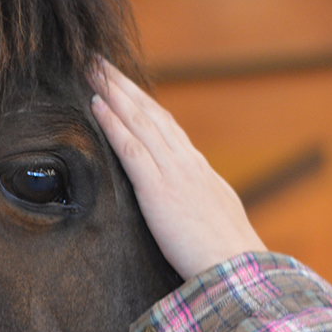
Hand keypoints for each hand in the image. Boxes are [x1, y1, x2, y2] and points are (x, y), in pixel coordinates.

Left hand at [90, 61, 265, 279]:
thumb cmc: (226, 256)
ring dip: (114, 92)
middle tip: (99, 61)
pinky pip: (131, 149)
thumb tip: (184, 202)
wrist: (239, 271)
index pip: (167, 128)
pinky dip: (113, 124)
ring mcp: (173, 173)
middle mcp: (186, 163)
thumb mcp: (213, 219)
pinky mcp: (159, 191)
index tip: (125, 85)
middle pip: (151, 113)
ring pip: (140, 121)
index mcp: (199, 170)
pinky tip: (97, 106)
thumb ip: (197, 203)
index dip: (144, 103)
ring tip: (92, 70)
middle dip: (123, 85)